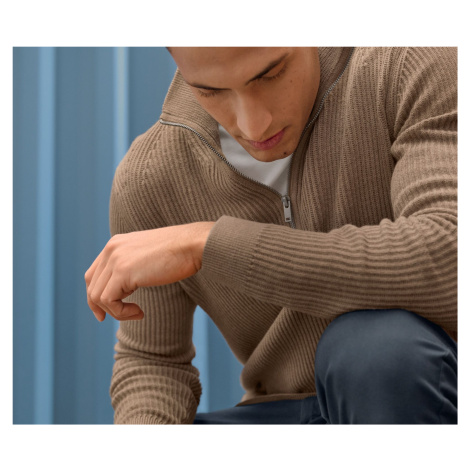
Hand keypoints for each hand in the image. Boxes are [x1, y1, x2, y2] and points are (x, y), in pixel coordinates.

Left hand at [84, 221, 214, 321]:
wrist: (193, 245)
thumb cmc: (180, 253)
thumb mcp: (149, 256)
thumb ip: (134, 265)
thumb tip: (126, 286)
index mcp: (116, 244)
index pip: (93, 274)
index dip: (95, 296)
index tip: (105, 312)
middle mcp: (111, 249)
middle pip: (92, 286)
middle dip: (102, 307)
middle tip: (123, 316)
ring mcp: (115, 259)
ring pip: (97, 296)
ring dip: (116, 312)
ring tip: (137, 312)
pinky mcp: (123, 272)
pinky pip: (109, 301)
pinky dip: (121, 313)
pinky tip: (139, 312)